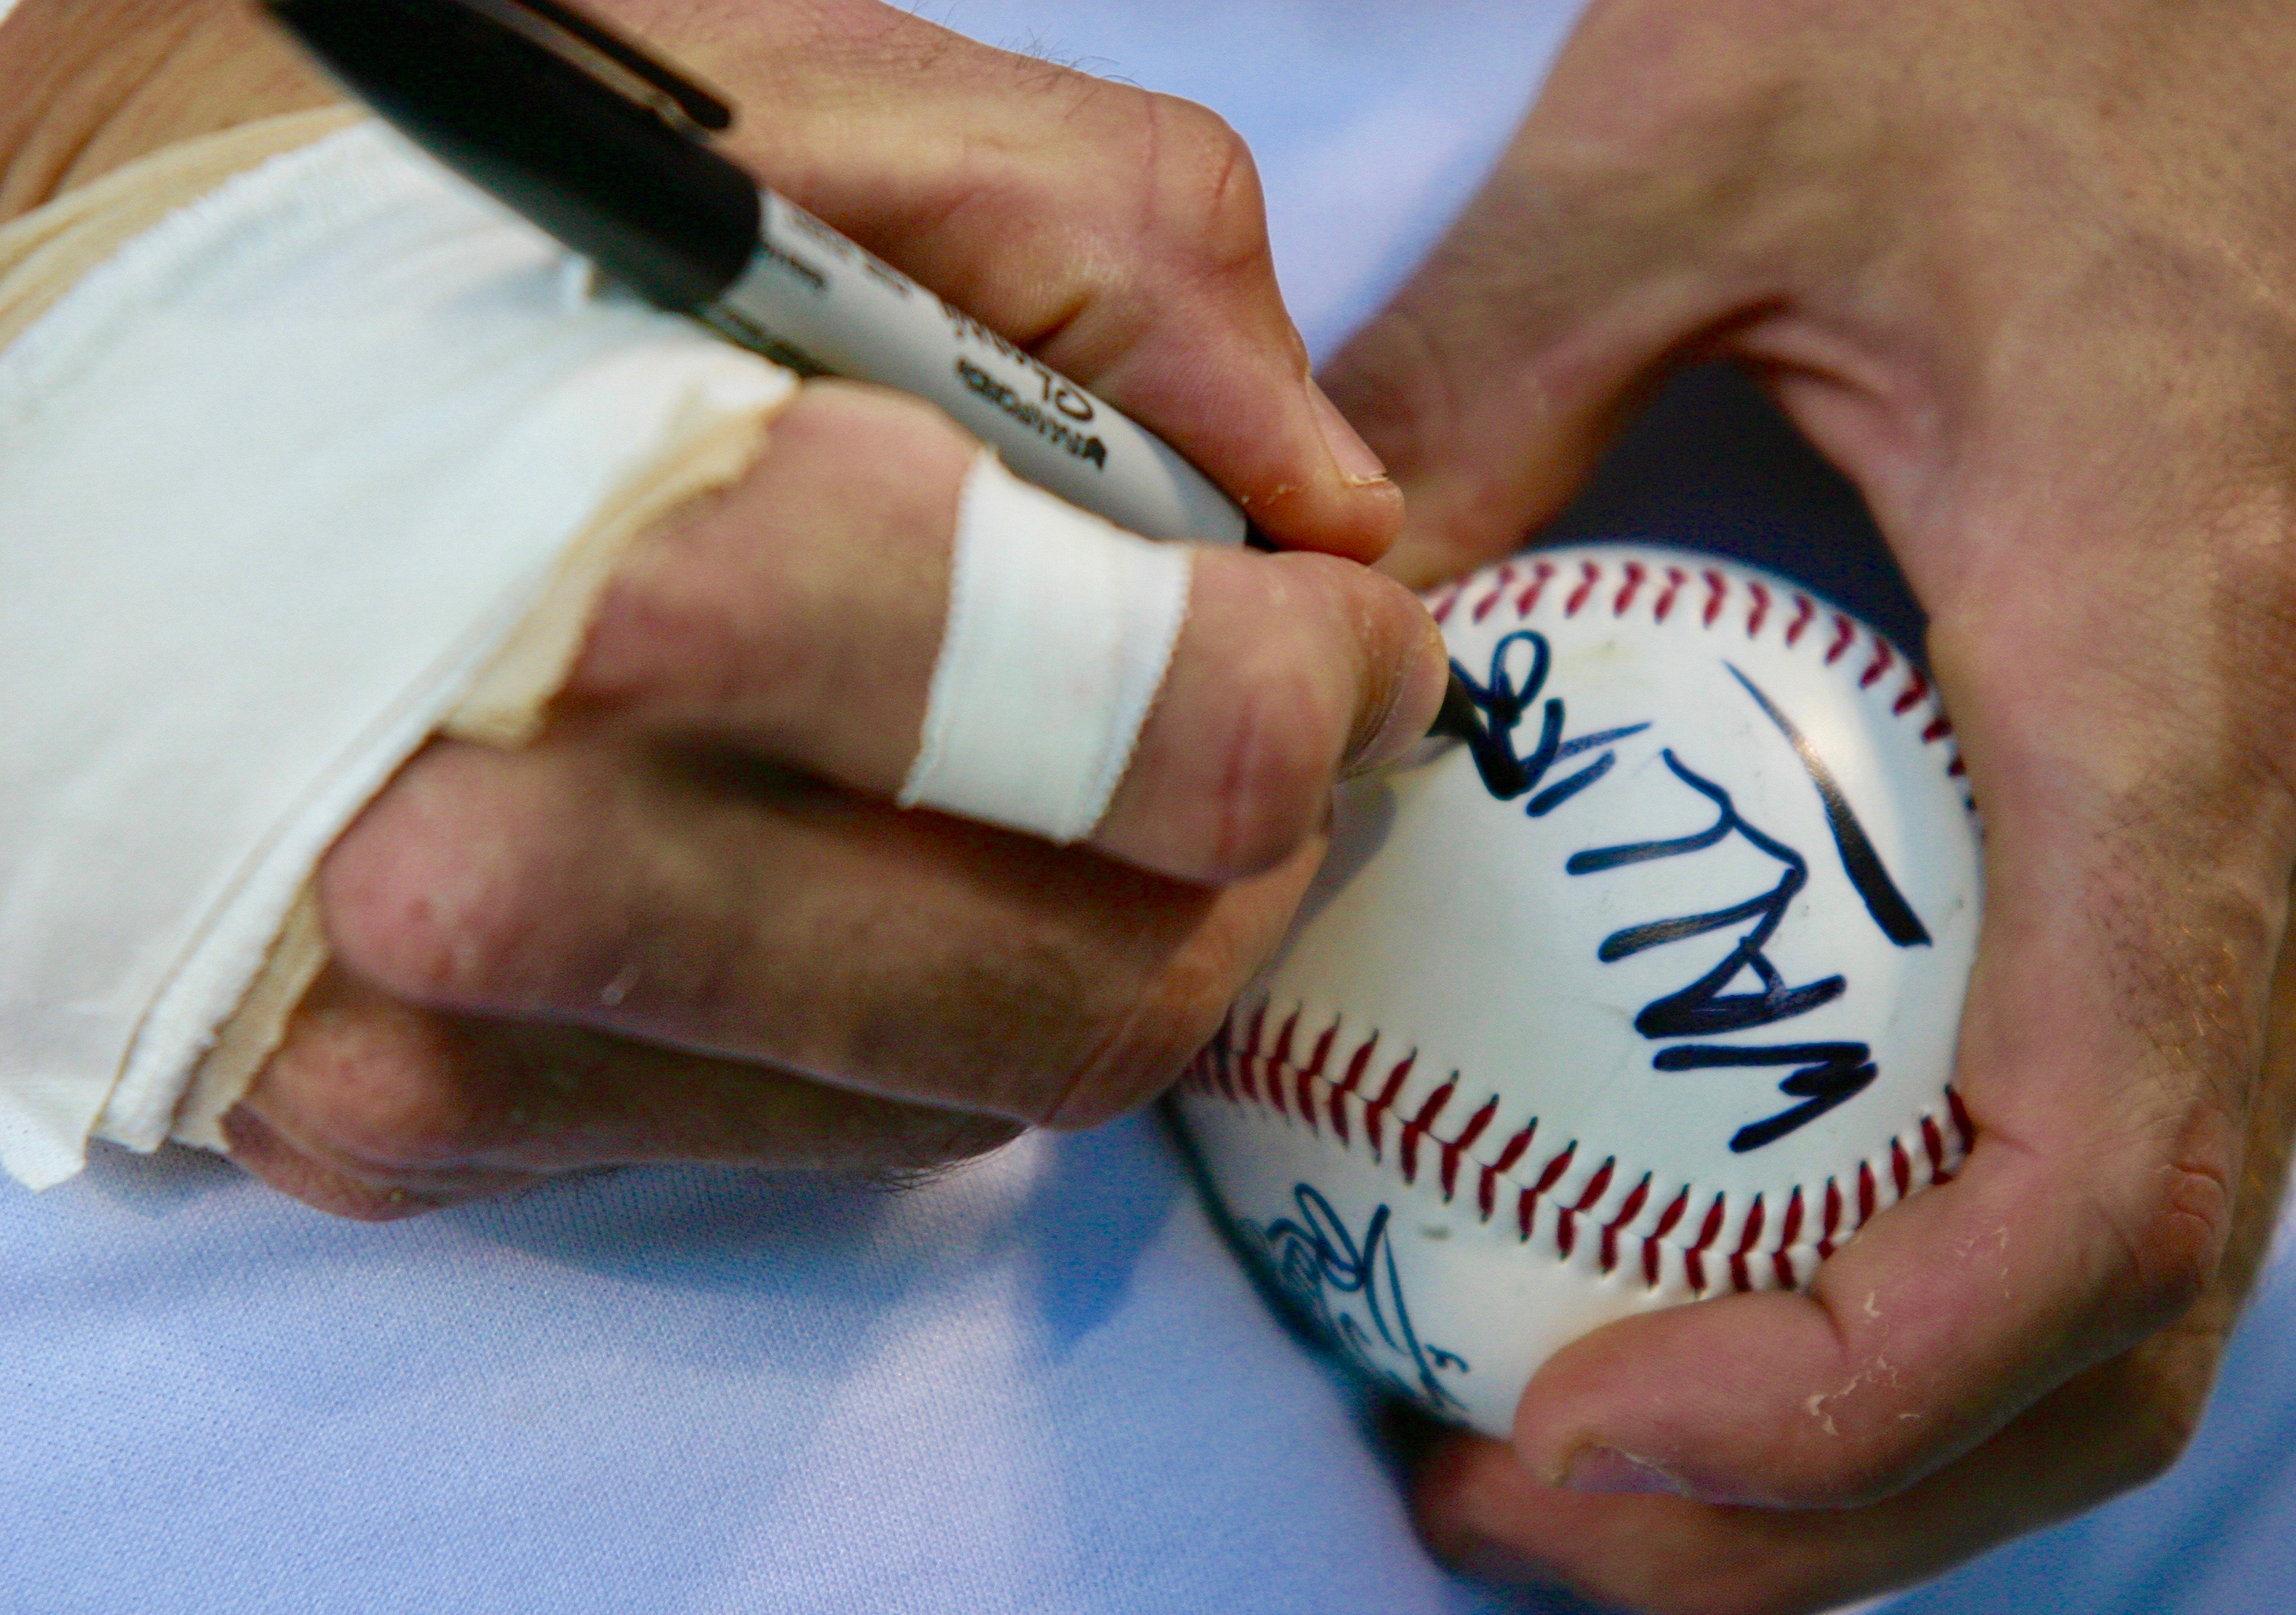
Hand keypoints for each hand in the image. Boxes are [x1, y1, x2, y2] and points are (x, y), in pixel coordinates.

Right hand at [5, 0, 1440, 1215]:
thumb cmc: (377, 189)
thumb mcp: (771, 104)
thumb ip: (1116, 259)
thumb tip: (1329, 508)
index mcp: (634, 582)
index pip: (1146, 743)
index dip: (1328, 689)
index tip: (1363, 630)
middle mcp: (506, 881)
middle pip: (1090, 993)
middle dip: (1252, 858)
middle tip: (1285, 717)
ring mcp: (435, 1051)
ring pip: (968, 1104)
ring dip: (1106, 939)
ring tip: (1099, 768)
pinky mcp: (394, 1135)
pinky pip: (801, 1137)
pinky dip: (918, 1007)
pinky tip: (873, 842)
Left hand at [1321, 0, 2295, 1605]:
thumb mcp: (1695, 149)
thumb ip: (1468, 399)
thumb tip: (1279, 649)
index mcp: (2185, 666)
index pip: (2083, 1187)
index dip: (1834, 1404)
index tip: (1568, 1451)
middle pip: (2123, 1318)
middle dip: (1827, 1496)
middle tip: (1522, 1508)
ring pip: (2141, 1258)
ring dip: (1881, 1423)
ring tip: (1596, 1444)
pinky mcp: (2251, 801)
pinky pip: (2122, 1118)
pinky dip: (1929, 1267)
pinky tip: (1723, 1246)